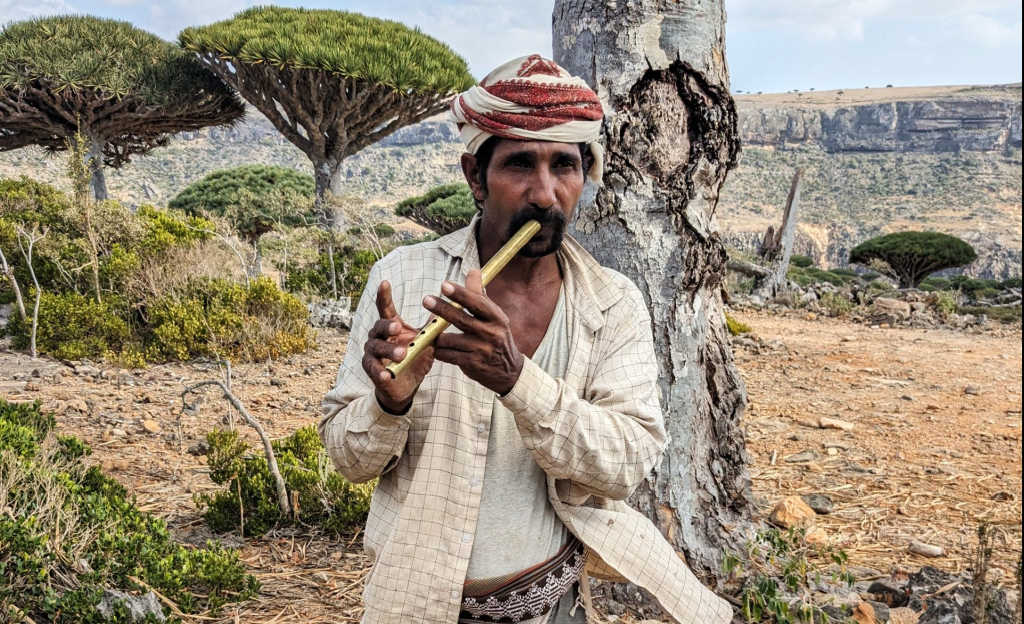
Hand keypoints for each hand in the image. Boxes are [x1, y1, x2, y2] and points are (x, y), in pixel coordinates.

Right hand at [362, 280, 433, 413]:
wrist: (404, 384)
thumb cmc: (414, 358)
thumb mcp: (426, 341)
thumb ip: (432, 326)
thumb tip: (448, 307)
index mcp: (391, 325)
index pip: (385, 307)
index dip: (384, 295)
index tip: (385, 282)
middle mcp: (378, 335)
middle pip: (379, 326)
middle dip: (388, 326)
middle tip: (398, 327)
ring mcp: (372, 352)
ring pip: (376, 347)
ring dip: (389, 350)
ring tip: (402, 354)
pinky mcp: (371, 369)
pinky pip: (373, 368)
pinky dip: (379, 371)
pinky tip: (386, 375)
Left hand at [423, 270, 523, 394]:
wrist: (509, 370)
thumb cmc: (496, 336)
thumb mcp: (494, 315)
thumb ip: (479, 294)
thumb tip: (472, 270)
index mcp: (496, 317)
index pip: (477, 302)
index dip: (460, 294)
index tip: (445, 285)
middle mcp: (490, 333)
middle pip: (461, 319)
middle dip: (441, 309)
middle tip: (426, 300)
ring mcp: (481, 350)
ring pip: (448, 339)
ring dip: (436, 336)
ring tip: (433, 333)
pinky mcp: (472, 364)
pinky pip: (446, 354)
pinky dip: (439, 350)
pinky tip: (438, 348)